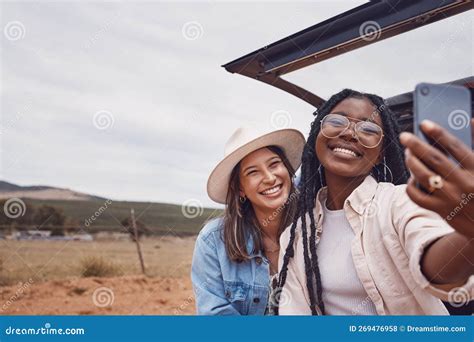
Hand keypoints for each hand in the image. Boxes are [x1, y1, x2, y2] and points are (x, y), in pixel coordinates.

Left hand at [399, 119, 473, 237]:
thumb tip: (472, 119)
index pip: (455, 147)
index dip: (438, 133)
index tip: (424, 124)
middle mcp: (464, 183)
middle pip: (435, 159)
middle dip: (417, 145)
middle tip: (404, 136)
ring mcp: (451, 198)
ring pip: (424, 176)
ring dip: (412, 163)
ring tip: (407, 153)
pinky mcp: (441, 210)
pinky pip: (418, 197)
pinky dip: (411, 186)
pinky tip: (411, 177)